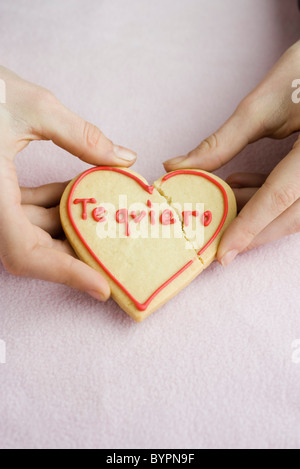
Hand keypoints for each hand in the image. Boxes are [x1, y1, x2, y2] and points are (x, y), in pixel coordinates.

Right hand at [0, 66, 136, 300]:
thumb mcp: (34, 106)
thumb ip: (81, 136)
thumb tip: (125, 159)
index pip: (26, 253)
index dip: (66, 274)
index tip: (102, 288)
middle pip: (33, 248)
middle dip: (75, 253)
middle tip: (116, 253)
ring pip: (32, 230)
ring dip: (69, 225)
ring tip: (106, 216)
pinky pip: (26, 211)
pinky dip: (54, 205)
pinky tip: (78, 190)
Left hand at [164, 40, 299, 265]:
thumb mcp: (261, 106)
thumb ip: (221, 142)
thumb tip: (176, 166)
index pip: (280, 196)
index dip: (249, 227)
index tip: (223, 253)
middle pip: (291, 215)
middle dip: (252, 231)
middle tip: (218, 238)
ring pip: (296, 212)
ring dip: (258, 214)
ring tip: (223, 201)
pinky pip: (299, 198)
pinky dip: (270, 199)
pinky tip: (241, 185)